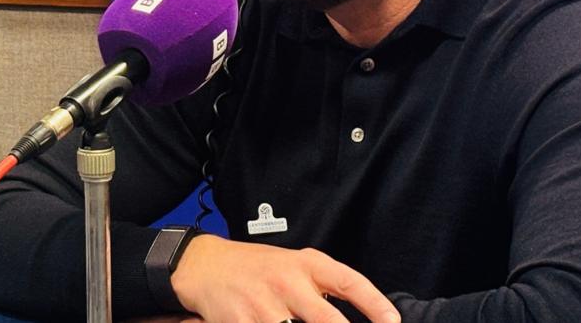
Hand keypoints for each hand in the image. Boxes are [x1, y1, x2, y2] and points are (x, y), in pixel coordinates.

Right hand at [169, 234, 399, 322]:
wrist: (204, 266)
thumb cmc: (257, 269)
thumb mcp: (293, 264)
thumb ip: (325, 285)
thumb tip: (366, 314)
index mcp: (305, 264)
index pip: (349, 282)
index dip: (376, 305)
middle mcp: (287, 282)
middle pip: (329, 321)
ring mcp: (263, 305)